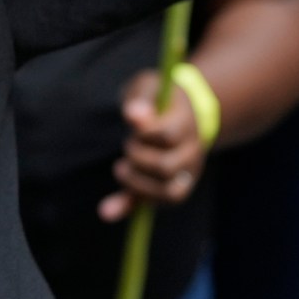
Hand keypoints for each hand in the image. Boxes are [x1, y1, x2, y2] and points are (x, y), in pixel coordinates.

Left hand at [99, 70, 205, 220]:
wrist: (183, 114)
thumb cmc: (159, 99)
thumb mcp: (149, 87)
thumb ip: (141, 98)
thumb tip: (133, 115)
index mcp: (187, 124)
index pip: (168, 135)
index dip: (144, 134)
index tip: (134, 127)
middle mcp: (192, 153)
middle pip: (167, 167)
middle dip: (138, 158)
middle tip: (128, 146)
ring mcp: (186, 174)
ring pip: (169, 193)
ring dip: (137, 184)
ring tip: (121, 168)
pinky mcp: (173, 188)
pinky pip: (157, 206)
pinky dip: (130, 207)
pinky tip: (105, 210)